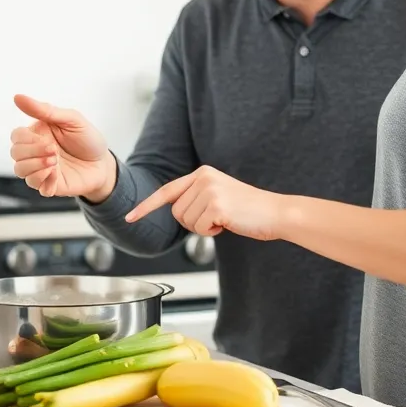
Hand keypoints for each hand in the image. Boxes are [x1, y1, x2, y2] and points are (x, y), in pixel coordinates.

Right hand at [9, 94, 114, 198]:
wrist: (104, 163)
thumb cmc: (87, 139)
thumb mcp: (71, 119)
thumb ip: (44, 110)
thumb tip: (17, 97)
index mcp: (38, 134)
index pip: (16, 136)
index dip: (26, 139)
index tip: (47, 139)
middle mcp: (36, 152)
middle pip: (15, 153)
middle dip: (33, 152)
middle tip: (54, 150)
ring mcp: (41, 169)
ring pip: (20, 171)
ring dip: (35, 166)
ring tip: (55, 162)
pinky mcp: (49, 185)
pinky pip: (36, 186)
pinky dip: (44, 181)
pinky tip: (57, 175)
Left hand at [125, 165, 283, 240]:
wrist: (276, 213)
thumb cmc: (249, 209)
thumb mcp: (219, 195)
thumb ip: (197, 198)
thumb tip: (177, 212)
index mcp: (202, 173)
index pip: (166, 191)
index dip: (146, 207)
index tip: (129, 218)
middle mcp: (203, 178)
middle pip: (176, 213)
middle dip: (192, 223)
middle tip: (216, 219)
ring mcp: (209, 190)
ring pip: (186, 222)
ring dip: (203, 228)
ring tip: (225, 219)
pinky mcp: (217, 205)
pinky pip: (199, 229)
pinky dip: (212, 232)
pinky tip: (229, 223)